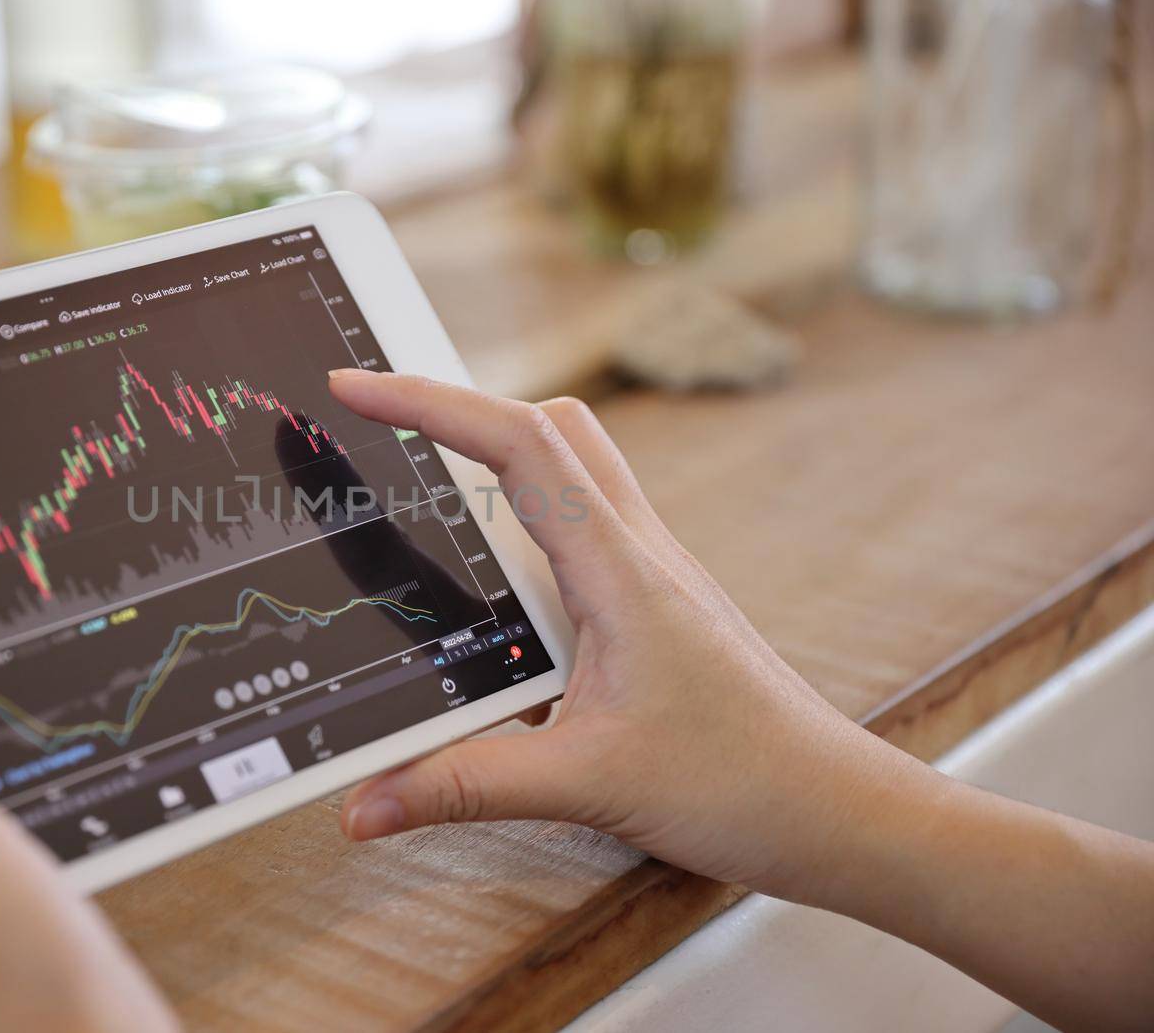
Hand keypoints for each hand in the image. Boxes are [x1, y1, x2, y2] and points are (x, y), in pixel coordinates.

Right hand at [328, 371, 1153, 1031]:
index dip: (430, 403)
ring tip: (423, 483)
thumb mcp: (586, 783)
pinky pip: (585, 524)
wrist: (836, 809)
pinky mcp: (656, 603)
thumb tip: (365, 803)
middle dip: (462, 406)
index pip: (517, 445)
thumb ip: (466, 786)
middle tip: (388, 425)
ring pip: (573, 467)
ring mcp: (653, 571)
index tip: (359, 385)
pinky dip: (528, 515)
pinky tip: (497, 578)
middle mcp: (638, 550)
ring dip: (499, 454)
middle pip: (550, 425)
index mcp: (618, 568)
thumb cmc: (741, 784)